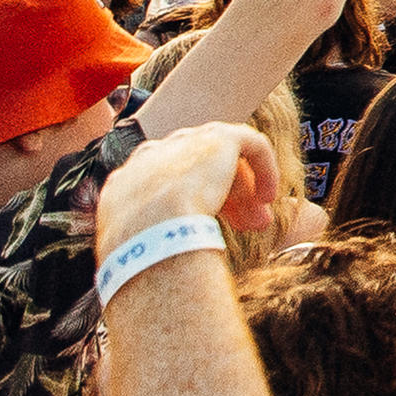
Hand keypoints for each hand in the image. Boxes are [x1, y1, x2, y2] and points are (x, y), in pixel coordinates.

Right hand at [98, 119, 284, 253]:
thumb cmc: (141, 255)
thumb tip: (168, 258)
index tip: (210, 233)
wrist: (149, 231)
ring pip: (223, 161)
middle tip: (246, 227)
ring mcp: (182, 143)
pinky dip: (263, 167)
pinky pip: (249, 143)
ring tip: (260, 222)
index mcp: (127, 182)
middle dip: (225, 198)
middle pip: (197, 171)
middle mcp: (152, 157)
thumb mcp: (137, 252)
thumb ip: (152, 244)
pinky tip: (268, 196)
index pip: (167, 185)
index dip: (194, 205)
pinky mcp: (217, 137)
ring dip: (243, 191)